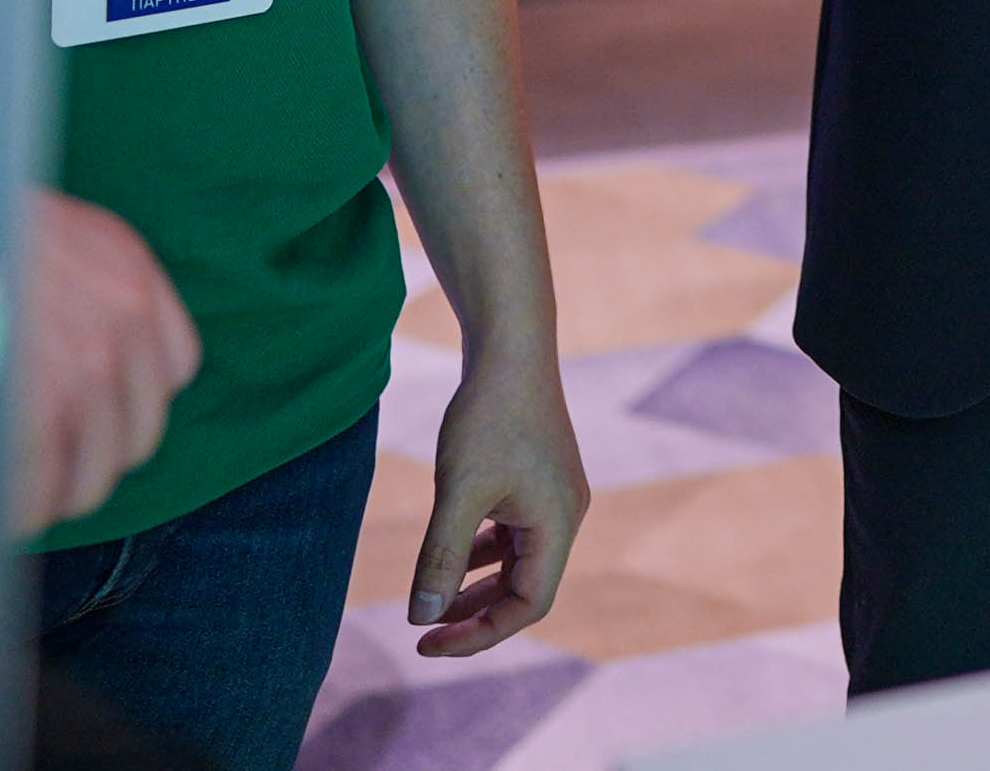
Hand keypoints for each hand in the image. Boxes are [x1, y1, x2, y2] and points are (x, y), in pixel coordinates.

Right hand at [10, 189, 197, 531]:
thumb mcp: (38, 224)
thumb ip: (72, 280)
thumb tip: (56, 344)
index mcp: (127, 269)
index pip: (173, 368)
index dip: (128, 402)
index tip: (92, 420)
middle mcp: (119, 321)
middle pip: (138, 432)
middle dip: (91, 455)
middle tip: (46, 467)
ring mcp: (79, 370)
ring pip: (97, 472)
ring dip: (56, 489)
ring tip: (14, 494)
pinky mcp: (28, 415)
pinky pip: (42, 492)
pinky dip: (20, 508)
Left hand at [407, 346, 585, 655]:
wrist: (512, 348)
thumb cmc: (488, 417)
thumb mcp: (458, 492)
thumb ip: (442, 558)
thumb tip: (423, 618)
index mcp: (558, 523)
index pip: (528, 604)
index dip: (480, 632)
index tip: (429, 642)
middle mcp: (566, 515)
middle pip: (525, 588)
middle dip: (475, 614)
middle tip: (424, 632)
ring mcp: (555, 496)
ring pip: (518, 562)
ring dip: (477, 586)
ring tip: (432, 601)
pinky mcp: (539, 479)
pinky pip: (514, 534)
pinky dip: (483, 552)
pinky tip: (452, 550)